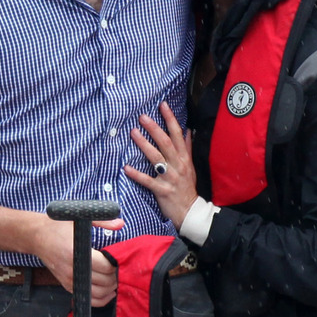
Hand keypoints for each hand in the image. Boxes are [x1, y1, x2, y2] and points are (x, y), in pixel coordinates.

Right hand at [30, 215, 122, 306]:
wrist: (37, 237)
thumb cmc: (58, 226)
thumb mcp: (79, 218)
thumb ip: (102, 221)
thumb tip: (120, 224)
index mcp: (76, 252)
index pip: (106, 266)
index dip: (116, 264)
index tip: (118, 258)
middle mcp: (73, 269)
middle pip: (104, 281)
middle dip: (115, 276)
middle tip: (119, 269)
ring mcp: (69, 280)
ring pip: (97, 294)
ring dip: (110, 289)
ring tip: (115, 280)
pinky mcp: (67, 285)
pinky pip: (87, 299)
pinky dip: (100, 299)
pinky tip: (108, 292)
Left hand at [124, 104, 197, 229]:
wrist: (190, 210)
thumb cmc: (187, 187)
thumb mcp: (190, 166)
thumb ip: (187, 148)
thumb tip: (188, 130)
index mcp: (184, 158)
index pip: (177, 134)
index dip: (170, 119)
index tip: (162, 105)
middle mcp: (178, 165)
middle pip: (165, 143)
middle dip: (154, 128)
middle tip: (142, 117)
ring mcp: (170, 178)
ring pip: (156, 158)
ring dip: (144, 145)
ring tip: (133, 133)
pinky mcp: (162, 190)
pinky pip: (148, 181)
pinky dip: (137, 174)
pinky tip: (126, 167)